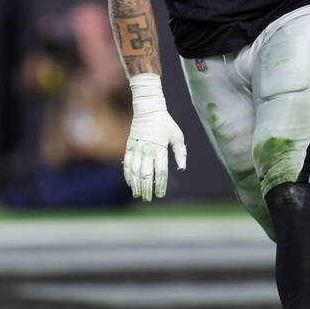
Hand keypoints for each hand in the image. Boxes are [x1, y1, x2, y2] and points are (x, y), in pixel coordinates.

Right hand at [125, 74, 186, 201]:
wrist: (148, 109)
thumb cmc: (165, 123)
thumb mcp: (177, 136)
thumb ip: (180, 152)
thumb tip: (182, 168)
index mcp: (160, 148)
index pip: (160, 171)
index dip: (160, 184)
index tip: (161, 194)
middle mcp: (147, 150)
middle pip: (146, 174)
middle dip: (146, 188)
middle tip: (148, 199)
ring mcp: (137, 148)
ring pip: (134, 170)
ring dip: (136, 184)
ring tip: (138, 195)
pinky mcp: (129, 146)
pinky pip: (127, 163)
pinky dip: (128, 174)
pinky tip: (130, 183)